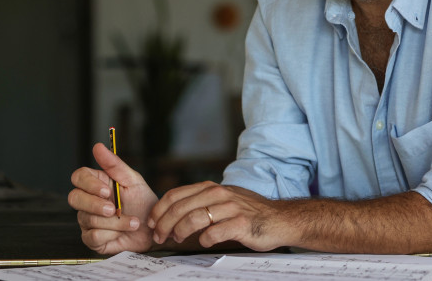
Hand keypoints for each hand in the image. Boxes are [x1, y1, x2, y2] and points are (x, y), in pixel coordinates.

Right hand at [68, 142, 157, 253]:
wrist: (154, 229)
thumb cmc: (143, 202)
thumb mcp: (133, 181)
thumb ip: (114, 165)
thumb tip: (97, 146)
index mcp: (96, 183)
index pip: (78, 177)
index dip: (89, 184)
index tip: (107, 191)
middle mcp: (88, 201)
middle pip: (74, 198)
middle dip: (95, 205)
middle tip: (114, 210)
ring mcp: (88, 220)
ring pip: (88, 219)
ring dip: (114, 222)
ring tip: (133, 222)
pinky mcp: (92, 239)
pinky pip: (93, 237)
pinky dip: (112, 235)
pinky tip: (123, 232)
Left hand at [147, 182, 289, 250]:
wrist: (280, 219)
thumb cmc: (249, 213)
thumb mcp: (224, 200)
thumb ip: (202, 202)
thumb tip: (173, 213)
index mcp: (212, 188)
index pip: (176, 195)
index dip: (159, 209)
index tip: (152, 222)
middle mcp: (220, 194)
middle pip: (180, 207)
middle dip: (164, 223)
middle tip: (159, 236)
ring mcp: (231, 208)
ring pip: (194, 218)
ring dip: (180, 231)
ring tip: (176, 239)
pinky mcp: (241, 224)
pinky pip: (215, 233)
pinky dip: (205, 240)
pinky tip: (205, 243)